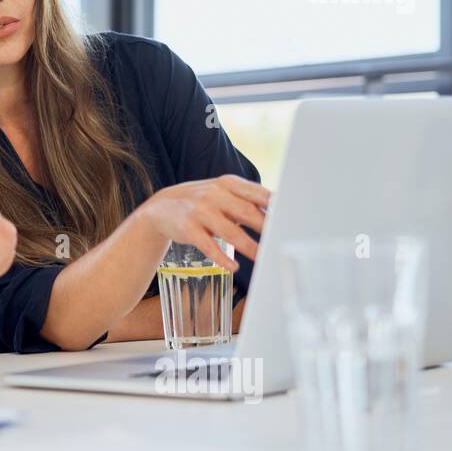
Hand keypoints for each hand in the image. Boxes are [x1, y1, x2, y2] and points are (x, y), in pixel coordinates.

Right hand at [133, 174, 269, 271]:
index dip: (275, 205)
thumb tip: (280, 215)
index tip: (291, 217)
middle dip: (266, 227)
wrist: (161, 208)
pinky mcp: (188, 228)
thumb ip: (247, 201)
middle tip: (281, 241)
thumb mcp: (222, 194)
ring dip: (249, 246)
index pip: (256, 193)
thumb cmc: (201, 202)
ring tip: (263, 258)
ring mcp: (199, 210)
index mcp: (227, 183)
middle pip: (246, 211)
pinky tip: (233, 267)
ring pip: (230, 231)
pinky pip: (208, 246)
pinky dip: (222, 258)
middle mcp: (213, 194)